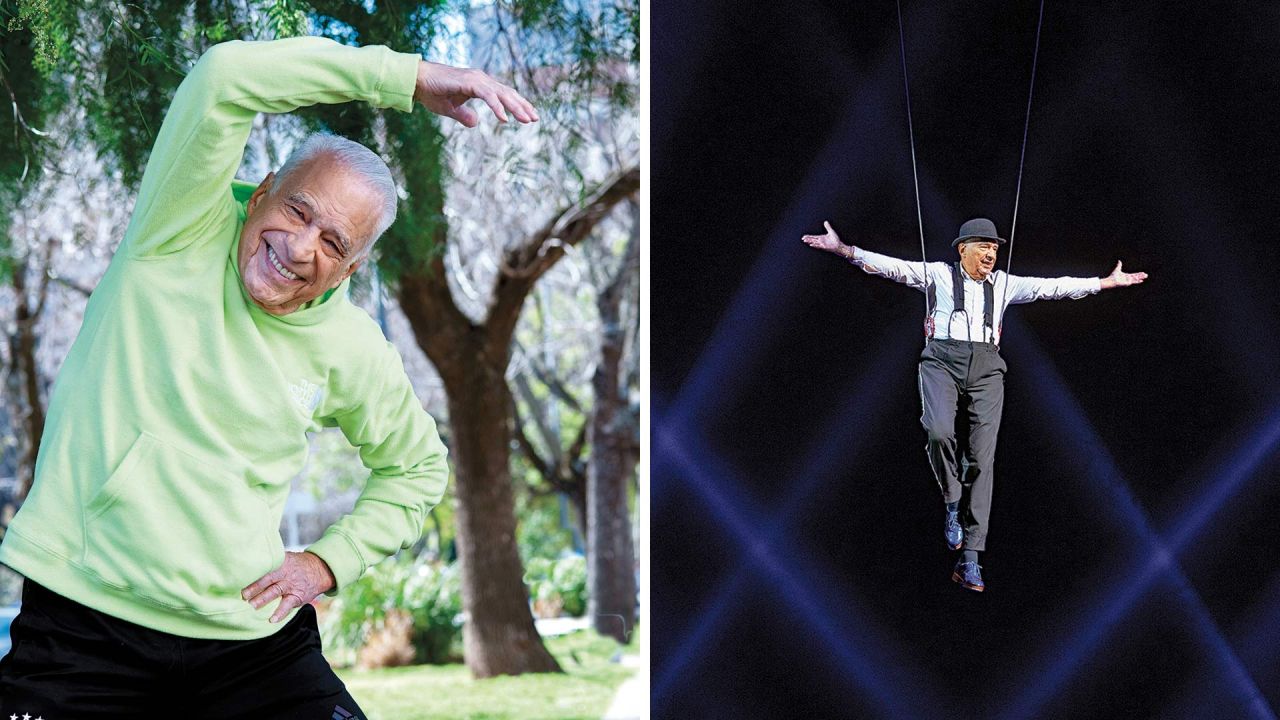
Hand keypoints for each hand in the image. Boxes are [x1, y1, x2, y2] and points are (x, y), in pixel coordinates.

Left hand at [242, 551, 335, 622]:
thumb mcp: (286, 558)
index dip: (253, 573)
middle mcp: (285, 573)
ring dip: (263, 599)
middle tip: (243, 595)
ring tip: (252, 605)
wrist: (320, 570)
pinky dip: (280, 613)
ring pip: (275, 591)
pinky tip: (272, 619)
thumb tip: (247, 565)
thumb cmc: (297, 565)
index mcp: (281, 562)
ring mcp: (292, 585)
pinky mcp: (297, 596)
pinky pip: (288, 605)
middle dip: (255, 587)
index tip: (240, 578)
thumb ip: (270, 562)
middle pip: (268, 579)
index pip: (265, 567)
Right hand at [415, 61, 537, 127]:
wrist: (416, 81)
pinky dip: (497, 106)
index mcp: (479, 84)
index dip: (517, 104)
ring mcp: (475, 79)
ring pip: (501, 93)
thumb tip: (475, 124)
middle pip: (507, 93)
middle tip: (535, 118)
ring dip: (515, 107)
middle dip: (522, 106)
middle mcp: (481, 79)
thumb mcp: (451, 109)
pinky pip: (487, 95)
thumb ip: (465, 116)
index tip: (530, 116)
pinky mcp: (468, 82)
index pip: (504, 94)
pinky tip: (504, 118)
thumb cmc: (432, 92)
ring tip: (527, 120)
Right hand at [801, 221, 851, 256]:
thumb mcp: (831, 231)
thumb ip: (828, 227)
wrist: (839, 245)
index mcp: (821, 237)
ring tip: (805, 241)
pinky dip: (814, 245)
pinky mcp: (824, 246)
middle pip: (812, 239)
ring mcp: (822, 244)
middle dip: (807, 239)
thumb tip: (825, 221)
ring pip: (814, 242)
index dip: (808, 236)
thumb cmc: (835, 239)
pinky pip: (818, 246)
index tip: (804, 236)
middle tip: (802, 239)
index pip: (813, 237)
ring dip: (809, 242)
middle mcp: (820, 241)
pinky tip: (811, 244)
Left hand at [1101, 260, 1147, 288]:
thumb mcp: (1117, 269)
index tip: (1143, 273)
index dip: (1138, 274)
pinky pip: (1133, 282)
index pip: (1134, 274)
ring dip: (1140, 278)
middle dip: (1141, 276)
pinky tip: (1141, 280)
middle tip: (1146, 275)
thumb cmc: (1113, 276)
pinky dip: (1137, 281)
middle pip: (1136, 277)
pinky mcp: (1127, 283)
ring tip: (1145, 277)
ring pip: (1136, 279)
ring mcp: (1128, 281)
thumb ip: (1119, 265)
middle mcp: (1128, 279)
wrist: (1111, 280)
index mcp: (1126, 276)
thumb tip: (1119, 260)